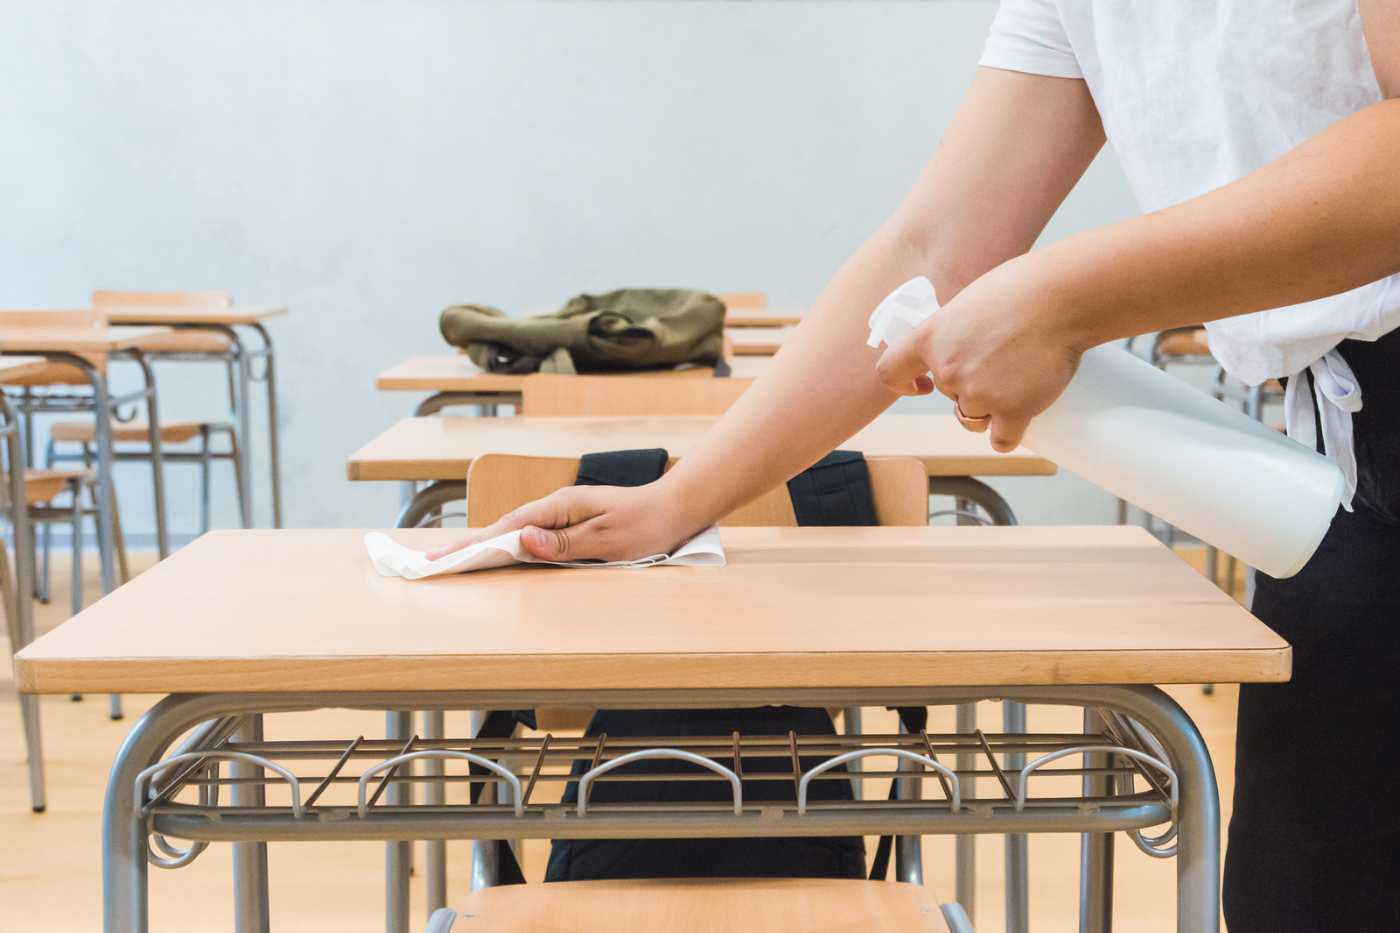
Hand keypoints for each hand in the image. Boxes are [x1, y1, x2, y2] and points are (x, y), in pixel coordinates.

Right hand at [424, 481, 695, 562]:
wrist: (675, 508)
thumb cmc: (647, 526)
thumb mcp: (608, 541)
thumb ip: (565, 542)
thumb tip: (523, 541)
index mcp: (559, 507)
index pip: (506, 529)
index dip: (473, 545)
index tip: (443, 558)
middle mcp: (556, 508)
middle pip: (502, 529)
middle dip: (467, 546)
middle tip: (430, 562)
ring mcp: (562, 515)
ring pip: (514, 533)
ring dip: (483, 546)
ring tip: (451, 561)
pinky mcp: (570, 525)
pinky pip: (531, 537)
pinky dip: (508, 546)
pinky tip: (495, 555)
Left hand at [874, 254, 1085, 451]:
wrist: (1062, 298)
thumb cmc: (1022, 288)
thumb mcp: (969, 303)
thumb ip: (955, 331)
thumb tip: (958, 350)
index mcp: (930, 338)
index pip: (890, 372)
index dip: (903, 383)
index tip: (920, 385)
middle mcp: (947, 370)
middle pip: (949, 395)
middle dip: (969, 387)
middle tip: (1001, 362)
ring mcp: (979, 393)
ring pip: (974, 418)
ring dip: (990, 410)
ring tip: (1017, 382)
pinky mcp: (1012, 411)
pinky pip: (1001, 439)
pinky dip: (1009, 434)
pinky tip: (1018, 421)